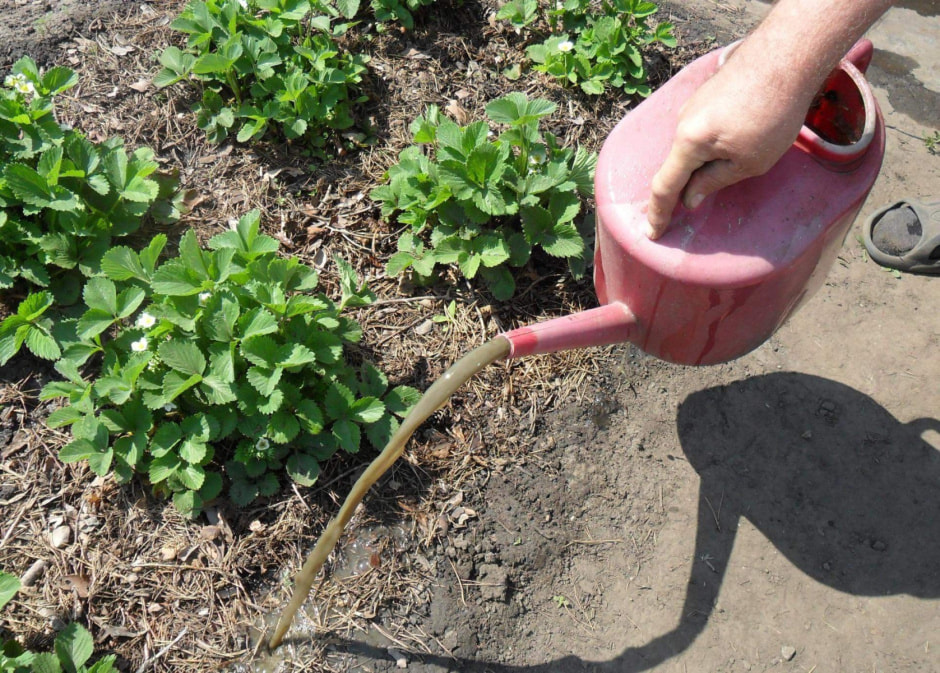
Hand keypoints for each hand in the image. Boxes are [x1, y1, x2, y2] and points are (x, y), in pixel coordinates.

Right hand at [645, 47, 816, 238]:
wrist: (786, 56)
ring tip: (743, 157)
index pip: (664, 186)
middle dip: (688, 185)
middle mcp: (683, 122)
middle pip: (678, 164)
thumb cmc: (773, 114)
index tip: (653, 233)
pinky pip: (701, 129)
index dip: (658, 213)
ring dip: (706, 161)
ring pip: (691, 145)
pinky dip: (712, 143)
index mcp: (688, 143)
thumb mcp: (749, 162)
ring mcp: (693, 105)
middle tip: (704, 200)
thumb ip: (714, 181)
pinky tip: (742, 137)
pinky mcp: (706, 94)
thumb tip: (690, 198)